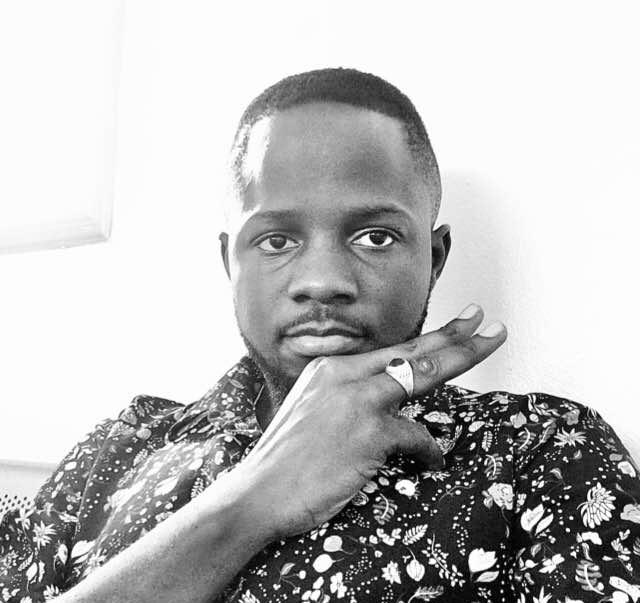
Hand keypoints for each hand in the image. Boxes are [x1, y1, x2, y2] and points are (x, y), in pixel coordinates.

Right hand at [237, 304, 505, 539]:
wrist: (259, 492)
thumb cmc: (286, 459)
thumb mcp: (311, 410)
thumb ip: (345, 396)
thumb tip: (384, 396)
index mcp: (330, 368)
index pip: (390, 348)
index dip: (428, 336)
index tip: (458, 322)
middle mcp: (344, 375)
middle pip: (412, 350)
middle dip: (455, 334)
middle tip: (486, 321)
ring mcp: (357, 401)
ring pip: (422, 374)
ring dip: (461, 358)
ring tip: (491, 344)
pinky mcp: (368, 433)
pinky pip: (415, 436)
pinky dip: (429, 451)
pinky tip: (433, 461)